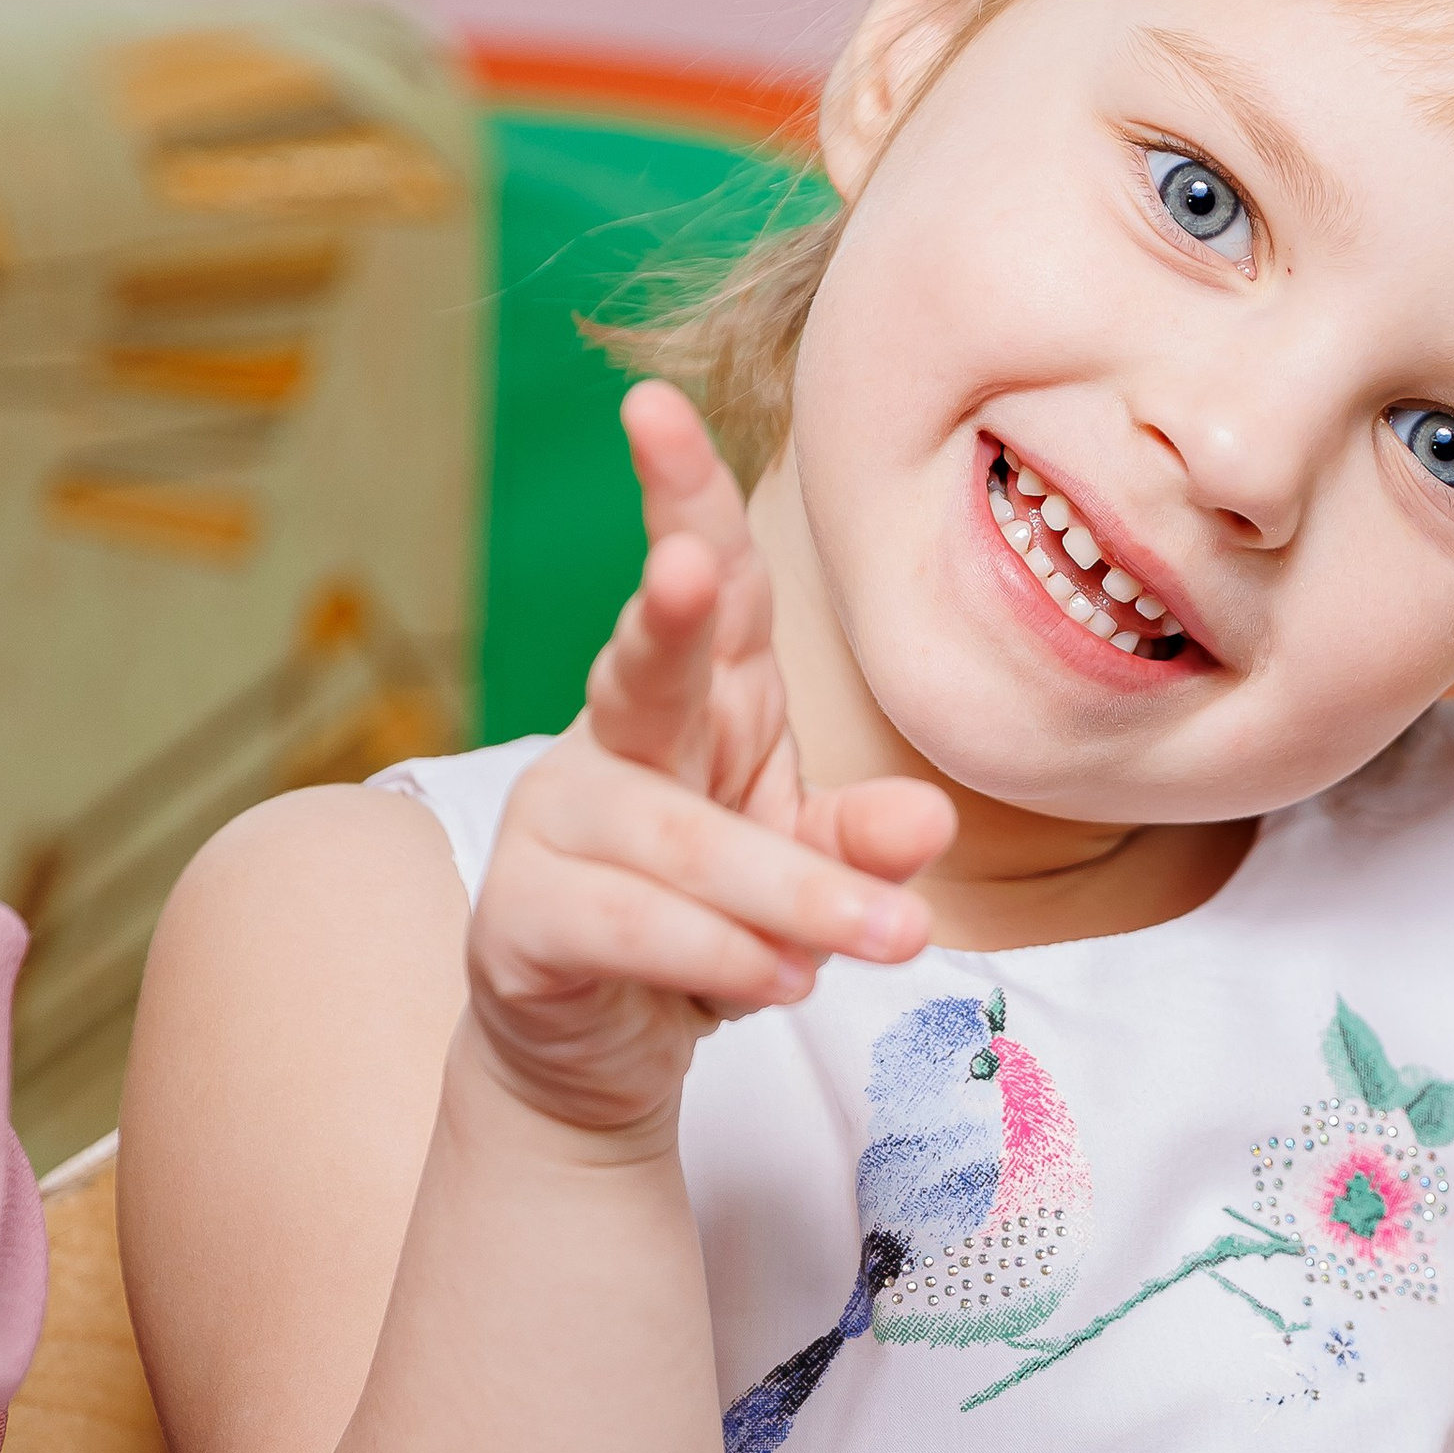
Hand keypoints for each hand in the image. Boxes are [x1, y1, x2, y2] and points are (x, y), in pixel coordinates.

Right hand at [465, 383, 954, 1134]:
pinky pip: (628, 928)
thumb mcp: (806, 869)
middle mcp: (613, 741)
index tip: (652, 404)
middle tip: (695, 566)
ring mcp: (555, 827)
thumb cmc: (714, 919)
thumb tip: (932, 821)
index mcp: (696, 700)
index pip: (706, 586)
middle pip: (643, 666)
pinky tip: (782, 981)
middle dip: (668, 612)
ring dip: (790, 890)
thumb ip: (862, 843)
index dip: (681, 495)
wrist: (605, 1049)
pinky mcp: (521, 921)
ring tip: (888, 939)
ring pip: (675, 839)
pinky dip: (720, 957)